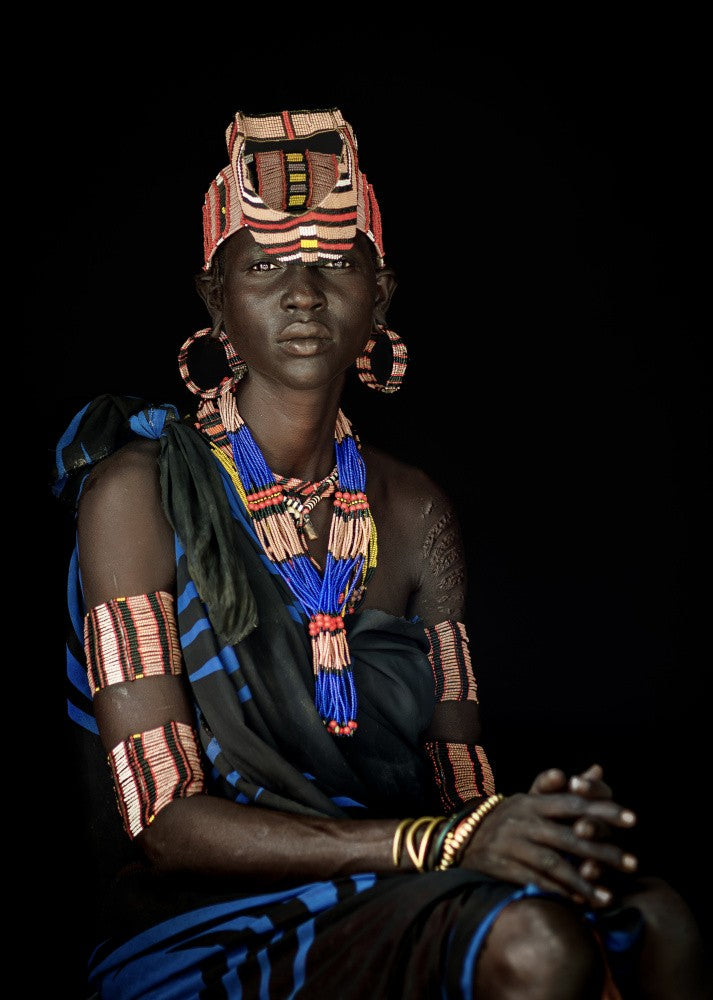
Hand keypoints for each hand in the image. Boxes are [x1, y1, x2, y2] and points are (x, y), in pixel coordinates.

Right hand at [459, 769, 636, 908]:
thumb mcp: (531, 797)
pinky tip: (579, 903)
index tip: (633, 819)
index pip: (573, 804)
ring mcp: (513, 845)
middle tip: (632, 863)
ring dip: (582, 881)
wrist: (464, 836)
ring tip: (608, 896)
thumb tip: (597, 770)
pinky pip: (534, 882)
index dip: (603, 810)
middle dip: (602, 851)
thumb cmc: (509, 817)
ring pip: (553, 864)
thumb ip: (568, 787)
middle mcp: (524, 822)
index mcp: (533, 802)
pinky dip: (558, 893)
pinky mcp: (503, 867)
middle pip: (568, 836)